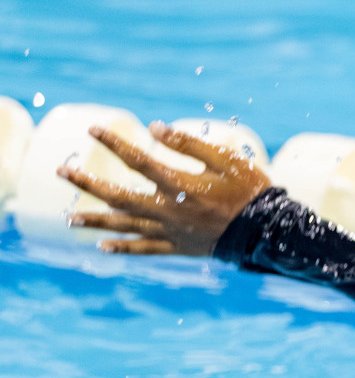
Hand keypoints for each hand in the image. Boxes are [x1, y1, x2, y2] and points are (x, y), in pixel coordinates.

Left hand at [58, 121, 271, 255]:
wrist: (269, 231)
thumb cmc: (250, 190)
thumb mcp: (225, 159)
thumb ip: (189, 144)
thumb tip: (156, 128)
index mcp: (179, 184)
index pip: (138, 159)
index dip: (114, 143)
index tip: (94, 130)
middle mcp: (169, 209)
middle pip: (119, 195)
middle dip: (89, 183)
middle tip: (63, 172)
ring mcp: (172, 231)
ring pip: (126, 225)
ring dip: (96, 220)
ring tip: (70, 217)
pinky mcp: (179, 246)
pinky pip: (146, 249)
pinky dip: (124, 248)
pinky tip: (104, 247)